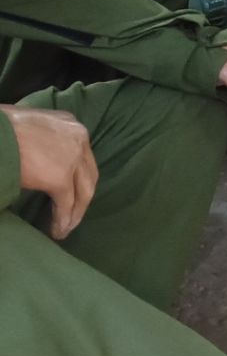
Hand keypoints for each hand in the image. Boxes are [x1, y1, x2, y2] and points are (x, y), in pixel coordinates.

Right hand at [0, 104, 95, 238]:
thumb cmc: (2, 128)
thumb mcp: (29, 125)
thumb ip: (41, 139)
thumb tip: (34, 155)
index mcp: (70, 124)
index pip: (82, 155)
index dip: (79, 176)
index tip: (72, 192)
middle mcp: (79, 138)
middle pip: (89, 174)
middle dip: (82, 198)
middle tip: (74, 216)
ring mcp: (72, 158)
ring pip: (83, 192)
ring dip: (75, 214)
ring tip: (65, 229)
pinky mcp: (60, 178)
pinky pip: (66, 204)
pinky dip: (63, 220)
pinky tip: (58, 230)